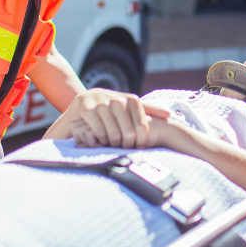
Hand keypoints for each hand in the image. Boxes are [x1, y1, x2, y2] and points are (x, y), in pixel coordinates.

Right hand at [54, 89, 172, 148]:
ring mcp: (99, 99)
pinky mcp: (84, 104)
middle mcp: (116, 97)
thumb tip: (170, 115)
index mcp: (130, 99)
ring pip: (112, 131)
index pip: (142, 124)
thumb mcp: (126, 114)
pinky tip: (98, 141)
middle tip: (122, 150)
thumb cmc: (105, 119)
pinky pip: (97, 128)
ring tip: (110, 146)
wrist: (75, 114)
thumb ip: (147, 112)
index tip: (136, 147)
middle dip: (125, 143)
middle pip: (128, 130)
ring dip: (111, 142)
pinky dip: (99, 138)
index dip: (140, 139)